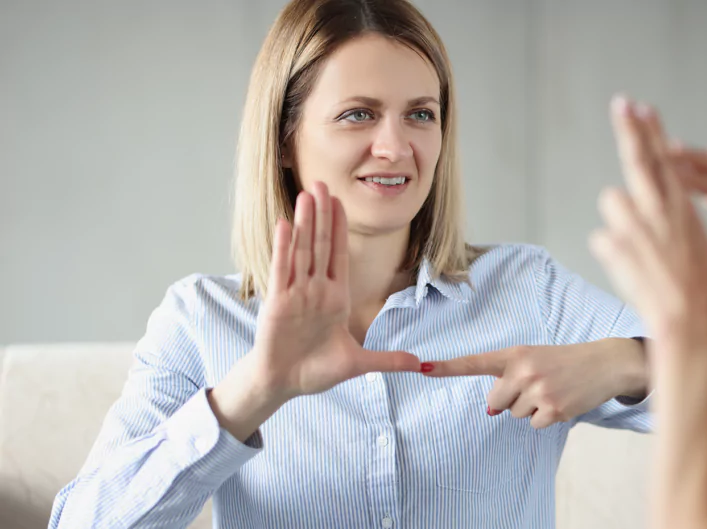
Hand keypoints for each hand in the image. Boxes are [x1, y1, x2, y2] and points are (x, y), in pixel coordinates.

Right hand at [251, 181, 420, 399]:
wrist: (284, 384)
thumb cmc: (315, 371)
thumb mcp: (359, 364)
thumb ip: (389, 360)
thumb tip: (420, 365)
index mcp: (335, 298)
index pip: (338, 254)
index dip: (339, 228)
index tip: (340, 202)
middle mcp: (315, 290)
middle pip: (320, 244)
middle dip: (322, 214)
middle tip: (322, 183)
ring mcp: (296, 293)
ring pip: (302, 250)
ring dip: (305, 222)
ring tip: (307, 194)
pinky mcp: (277, 302)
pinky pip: (281, 269)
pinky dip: (283, 247)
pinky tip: (285, 223)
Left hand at [421, 339, 647, 428]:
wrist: (604, 363)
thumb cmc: (564, 361)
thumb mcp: (534, 357)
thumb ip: (508, 376)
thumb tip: (491, 410)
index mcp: (515, 354)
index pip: (475, 362)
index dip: (447, 367)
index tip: (422, 368)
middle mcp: (524, 371)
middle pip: (495, 402)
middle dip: (511, 400)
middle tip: (536, 386)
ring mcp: (538, 391)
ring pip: (514, 414)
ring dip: (531, 408)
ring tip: (552, 390)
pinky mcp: (552, 410)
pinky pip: (533, 424)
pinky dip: (545, 418)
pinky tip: (561, 402)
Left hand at [588, 96, 706, 348]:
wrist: (688, 319)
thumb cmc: (695, 286)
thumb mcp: (693, 243)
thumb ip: (669, 218)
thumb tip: (645, 203)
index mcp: (682, 207)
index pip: (665, 159)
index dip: (653, 131)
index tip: (642, 107)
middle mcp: (659, 208)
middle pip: (639, 159)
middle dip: (629, 129)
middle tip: (620, 103)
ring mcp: (636, 224)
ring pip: (612, 201)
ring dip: (619, 219)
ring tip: (638, 248)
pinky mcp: (615, 243)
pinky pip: (603, 239)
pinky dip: (611, 251)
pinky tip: (630, 268)